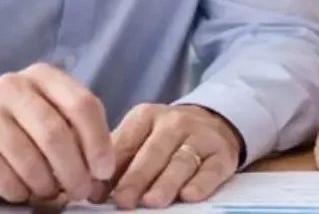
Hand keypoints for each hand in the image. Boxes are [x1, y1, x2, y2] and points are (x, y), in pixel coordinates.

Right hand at [0, 63, 114, 203]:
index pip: (82, 105)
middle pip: (55, 133)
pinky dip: (18, 192)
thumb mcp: (54, 118)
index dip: (98, 142)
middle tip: (81, 191)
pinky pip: (1, 175)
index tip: (104, 171)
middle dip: (74, 170)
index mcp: (44, 76)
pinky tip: (22, 192)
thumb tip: (100, 176)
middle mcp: (13, 85)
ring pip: (28, 158)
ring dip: (46, 185)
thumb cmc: (23, 128)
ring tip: (50, 192)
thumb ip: (80, 138)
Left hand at [101, 104, 242, 208]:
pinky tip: (189, 195)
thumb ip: (120, 159)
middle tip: (124, 200)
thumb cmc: (167, 138)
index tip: (99, 192)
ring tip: (152, 201)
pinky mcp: (222, 154)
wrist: (214, 123)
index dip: (111, 168)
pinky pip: (211, 169)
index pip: (126, 142)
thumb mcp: (142, 136)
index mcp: (146, 116)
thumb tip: (96, 190)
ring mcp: (201, 137)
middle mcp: (174, 122)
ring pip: (182, 161)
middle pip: (154, 151)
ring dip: (166, 182)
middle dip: (137, 177)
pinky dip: (201, 183)